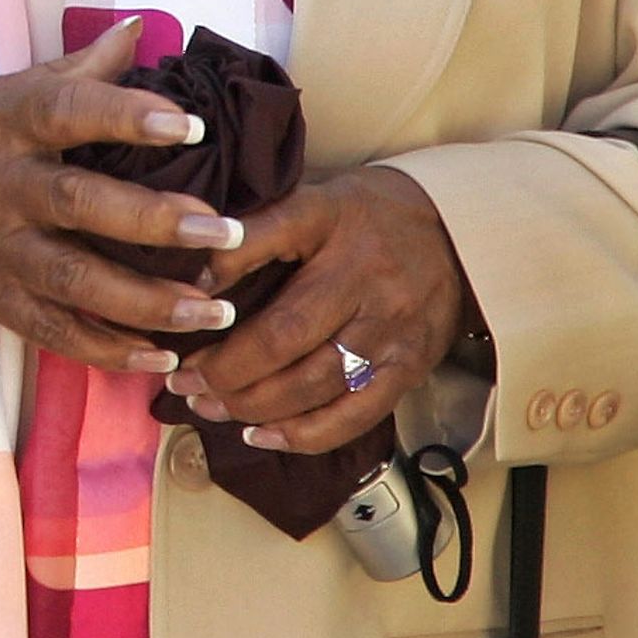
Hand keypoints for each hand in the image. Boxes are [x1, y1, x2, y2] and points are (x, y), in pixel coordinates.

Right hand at [0, 21, 245, 375]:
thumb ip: (69, 72)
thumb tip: (137, 31)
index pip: (63, 110)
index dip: (124, 115)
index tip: (187, 123)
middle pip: (80, 204)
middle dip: (157, 222)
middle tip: (227, 232)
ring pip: (75, 280)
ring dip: (149, 301)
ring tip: (216, 311)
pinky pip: (52, 331)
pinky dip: (105, 350)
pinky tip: (160, 357)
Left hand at [168, 165, 470, 456]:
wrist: (458, 234)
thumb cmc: (366, 217)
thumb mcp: (311, 202)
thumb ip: (254, 233)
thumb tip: (193, 274)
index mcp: (331, 224)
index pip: (263, 246)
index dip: (215, 281)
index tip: (178, 310)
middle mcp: (365, 281)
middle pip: (284, 337)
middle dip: (224, 368)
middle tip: (182, 381)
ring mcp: (392, 331)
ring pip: (314, 384)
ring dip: (252, 405)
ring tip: (208, 406)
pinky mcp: (410, 368)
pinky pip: (355, 414)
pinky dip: (304, 433)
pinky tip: (262, 435)